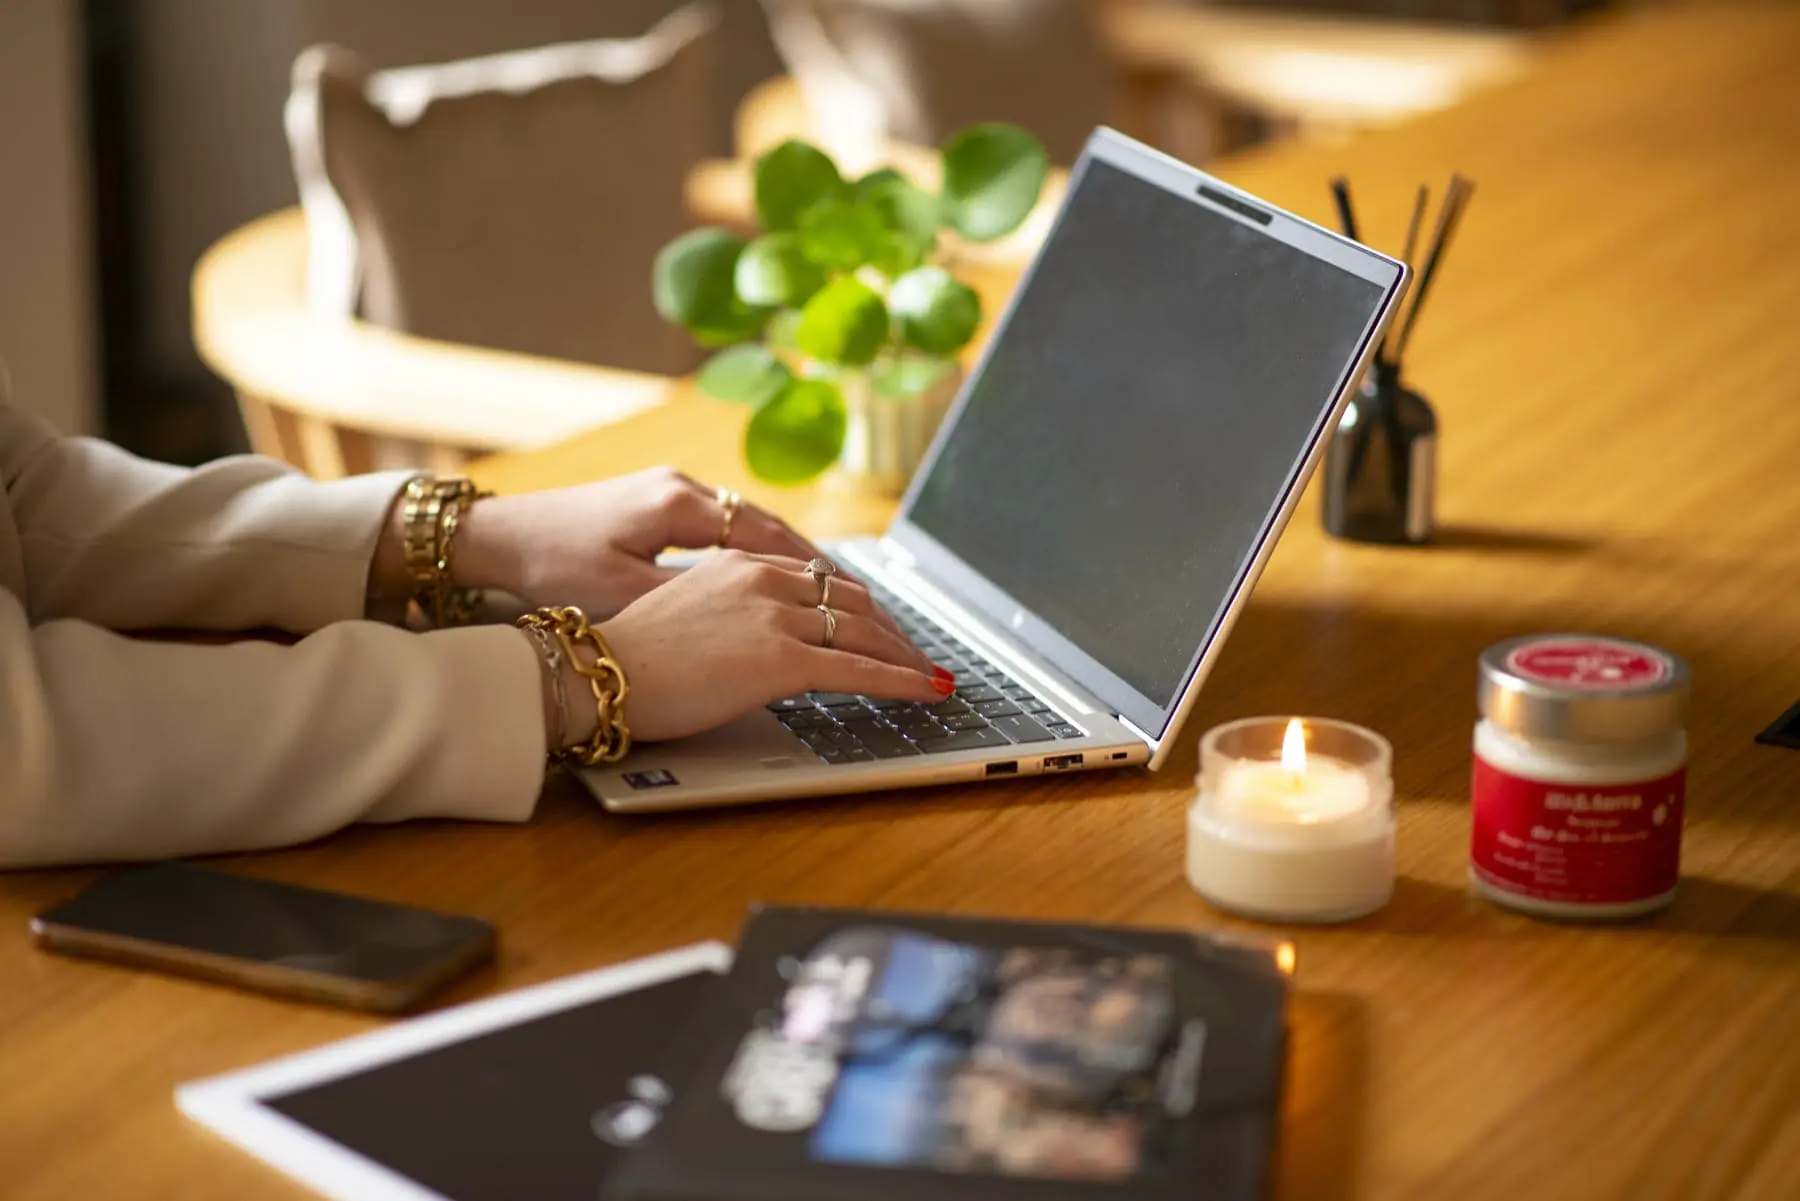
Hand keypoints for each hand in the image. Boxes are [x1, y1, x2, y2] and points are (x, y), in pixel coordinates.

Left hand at [452, 468, 823, 618]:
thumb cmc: (550, 564)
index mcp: (678, 505)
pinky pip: (731, 529)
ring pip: (755, 527)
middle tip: (866, 602)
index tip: (854, 601)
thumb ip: (684, 600)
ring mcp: (673, 493)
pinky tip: (783, 580)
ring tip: (838, 594)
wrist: (497, 535)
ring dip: (797, 561)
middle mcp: (684, 489)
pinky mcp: (660, 506)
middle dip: (821, 567)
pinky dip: (763, 555)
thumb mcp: (618, 591)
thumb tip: (741, 620)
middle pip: (773, 528)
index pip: (767, 538)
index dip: (816, 573)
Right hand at [572, 551, 954, 744]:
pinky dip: (903, 680)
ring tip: (932, 674)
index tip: (880, 621)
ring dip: (906, 656)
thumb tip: (757, 638)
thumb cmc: (627, 657)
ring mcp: (775, 617)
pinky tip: (927, 690)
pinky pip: (860, 670)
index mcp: (741, 564)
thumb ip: (730, 613)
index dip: (860, 603)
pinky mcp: (781, 659)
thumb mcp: (683, 612)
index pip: (820, 578)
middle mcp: (764, 579)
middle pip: (851, 599)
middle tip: (916, 652)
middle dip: (892, 629)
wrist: (597, 676)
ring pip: (864, 633)